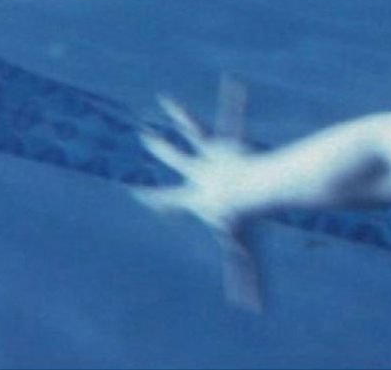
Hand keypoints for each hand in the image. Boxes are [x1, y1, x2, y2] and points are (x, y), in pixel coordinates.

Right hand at [134, 76, 265, 311]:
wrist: (251, 192)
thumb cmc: (246, 220)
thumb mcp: (245, 250)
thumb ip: (246, 277)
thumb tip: (252, 307)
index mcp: (195, 195)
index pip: (170, 199)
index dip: (154, 198)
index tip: (138, 191)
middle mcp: (198, 172)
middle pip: (176, 159)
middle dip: (162, 149)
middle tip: (146, 137)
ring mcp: (208, 156)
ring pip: (189, 132)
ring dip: (177, 115)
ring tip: (164, 100)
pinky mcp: (224, 144)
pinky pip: (224, 118)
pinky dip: (230, 102)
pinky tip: (232, 83)